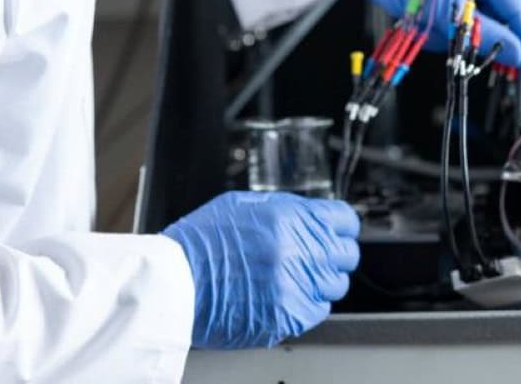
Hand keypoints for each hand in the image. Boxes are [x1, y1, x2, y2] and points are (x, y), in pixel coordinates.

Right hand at [162, 191, 360, 349]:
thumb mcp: (244, 205)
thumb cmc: (201, 244)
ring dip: (320, 281)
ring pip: (335, 284)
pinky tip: (284, 295)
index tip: (336, 231)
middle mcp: (298, 250)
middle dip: (332, 254)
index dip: (340, 226)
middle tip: (312, 257)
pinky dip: (306, 304)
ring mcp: (295, 285)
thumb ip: (286, 210)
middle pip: (346, 254)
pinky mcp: (289, 316)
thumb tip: (311, 217)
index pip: (345, 220)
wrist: (175, 284)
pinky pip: (318, 310)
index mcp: (290, 217)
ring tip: (293, 278)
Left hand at [344, 0, 520, 84]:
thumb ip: (483, 35)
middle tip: (514, 74)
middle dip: (507, 39)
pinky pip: (484, 2)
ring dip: (485, 30)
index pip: (519, 5)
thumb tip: (519, 56)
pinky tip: (454, 26)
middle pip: (512, 8)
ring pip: (498, 9)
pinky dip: (475, 20)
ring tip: (456, 37)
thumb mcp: (443, 14)